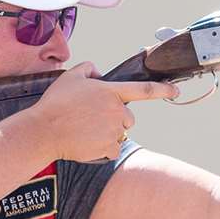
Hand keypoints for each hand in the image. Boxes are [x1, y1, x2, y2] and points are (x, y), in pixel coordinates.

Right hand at [29, 61, 179, 161]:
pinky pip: (112, 149)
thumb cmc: (55, 104)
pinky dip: (103, 148)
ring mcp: (114, 130)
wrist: (44, 130)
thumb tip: (99, 73)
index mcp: (110, 92)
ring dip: (107, 133)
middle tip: (92, 118)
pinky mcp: (109, 148)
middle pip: (128, 118)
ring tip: (85, 130)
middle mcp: (117, 111)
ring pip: (119, 134)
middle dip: (116, 119)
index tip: (175, 91)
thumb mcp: (70, 76)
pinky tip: (86, 142)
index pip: (144, 90)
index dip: (163, 90)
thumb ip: (89, 69)